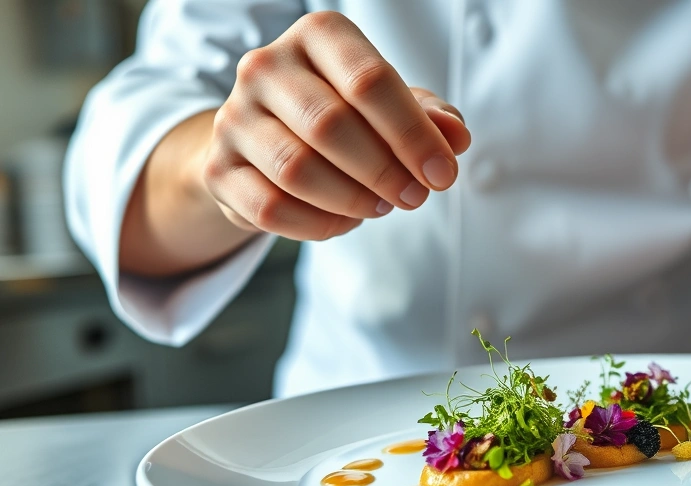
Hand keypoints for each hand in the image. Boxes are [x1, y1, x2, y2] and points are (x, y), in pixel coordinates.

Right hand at [203, 11, 470, 240]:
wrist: (267, 145)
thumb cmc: (345, 116)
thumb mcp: (394, 107)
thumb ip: (431, 118)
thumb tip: (455, 138)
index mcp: (317, 36)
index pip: (368, 80)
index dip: (412, 134)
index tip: (442, 174)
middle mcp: (266, 66)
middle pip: (331, 125)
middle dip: (384, 171)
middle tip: (414, 197)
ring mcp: (233, 117)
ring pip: (298, 170)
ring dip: (352, 200)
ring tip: (379, 206)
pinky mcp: (217, 169)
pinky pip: (271, 209)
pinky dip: (319, 225)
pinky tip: (343, 222)